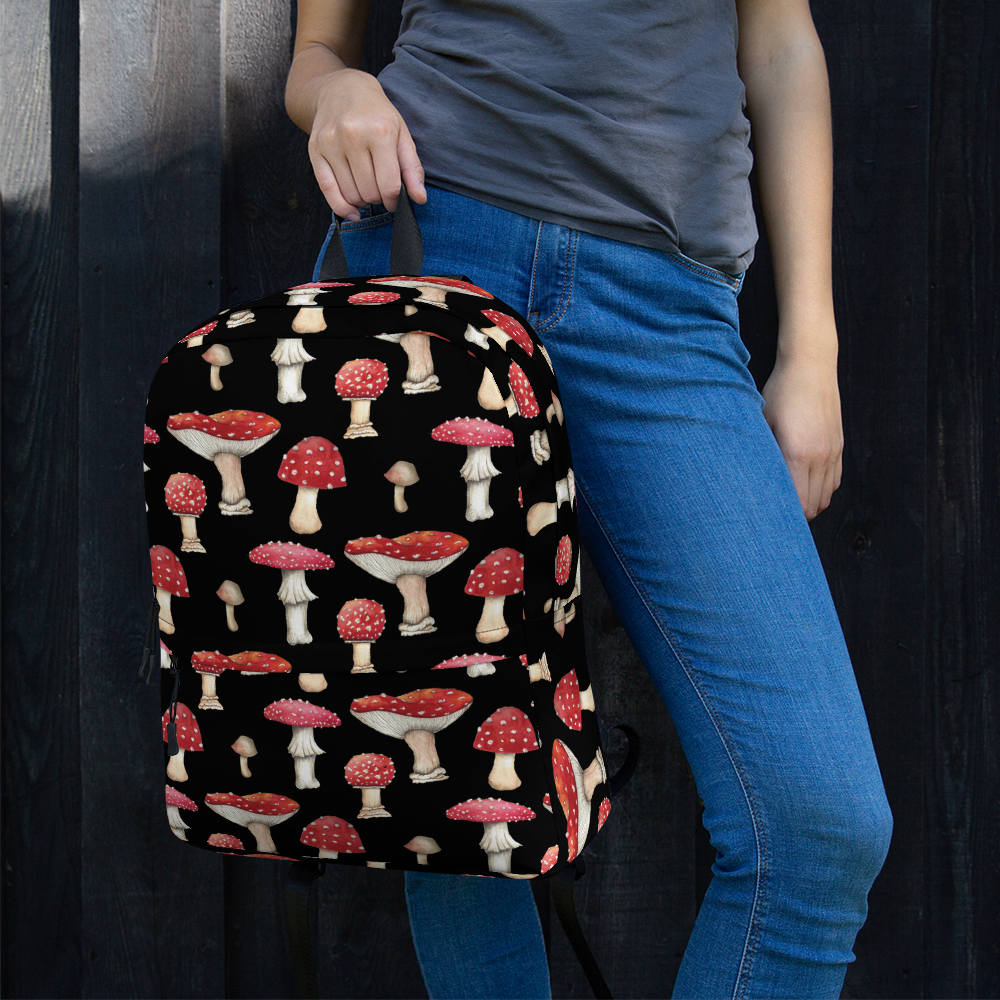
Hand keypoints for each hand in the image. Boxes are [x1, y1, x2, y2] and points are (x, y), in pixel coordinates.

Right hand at [308, 68, 425, 218]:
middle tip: (380, 189)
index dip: (395, 201)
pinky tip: (352, 212)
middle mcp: (353, 136)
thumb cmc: (376, 114)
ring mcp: (331, 143)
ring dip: (362, 201)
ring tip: (366, 187)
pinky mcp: (314, 150)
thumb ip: (412, 168)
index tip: (395, 200)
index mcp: (380, 132)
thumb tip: (419, 198)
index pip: (389, 186)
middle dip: (379, 199)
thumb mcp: (401, 134)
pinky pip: (327, 190)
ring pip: (351, 195)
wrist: (342, 89)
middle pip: (370, 193)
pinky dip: (342, 207)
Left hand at [760, 350, 842, 520]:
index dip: (785, 517)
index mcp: (797, 453)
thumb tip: (749, 482)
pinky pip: (834, 482)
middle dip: (796, 516)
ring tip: (789, 503)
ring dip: (809, 504)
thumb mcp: (761, 422)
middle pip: (813, 506)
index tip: (768, 518)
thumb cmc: (779, 392)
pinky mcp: (840, 446)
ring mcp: (833, 452)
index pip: (798, 503)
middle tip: (774, 515)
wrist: (811, 366)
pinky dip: (821, 491)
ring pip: (826, 497)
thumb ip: (761, 454)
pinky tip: (805, 485)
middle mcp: (820, 456)